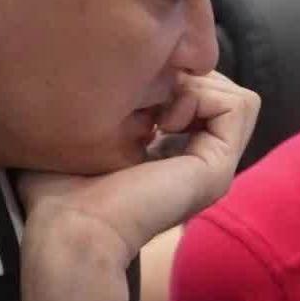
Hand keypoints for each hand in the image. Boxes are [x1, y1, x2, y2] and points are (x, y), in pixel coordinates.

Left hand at [19, 71, 258, 265]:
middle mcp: (202, 164)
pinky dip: (202, 97)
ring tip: (158, 112)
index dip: (176, 80)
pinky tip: (165, 121)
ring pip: (239, 98)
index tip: (134, 94)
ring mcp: (215, 168)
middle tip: (149, 99)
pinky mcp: (218, 169)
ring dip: (198, 87)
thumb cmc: (60, 189)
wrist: (69, 229)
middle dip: (190, 78)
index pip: (203, 99)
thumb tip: (123, 72)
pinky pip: (239, 106)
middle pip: (225, 95)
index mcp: (177, 159)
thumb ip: (115, 108)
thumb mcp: (88, 135)